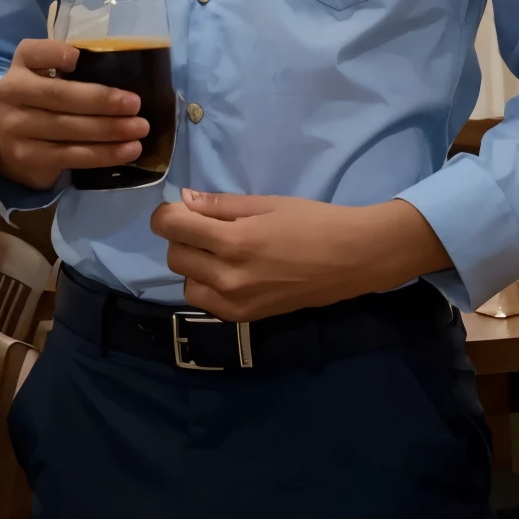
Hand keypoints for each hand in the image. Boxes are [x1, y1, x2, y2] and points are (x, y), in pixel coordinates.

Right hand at [0, 38, 146, 190]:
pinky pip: (71, 155)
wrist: (12, 142)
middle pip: (59, 95)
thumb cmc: (43, 100)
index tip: (78, 57)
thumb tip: (122, 69)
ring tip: (139, 129)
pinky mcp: (28, 157)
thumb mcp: (47, 76)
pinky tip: (128, 150)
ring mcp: (16, 128)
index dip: (55, 53)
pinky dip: (104, 153)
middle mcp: (12, 93)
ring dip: (109, 129)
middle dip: (101, 100)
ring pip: (68, 128)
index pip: (32, 53)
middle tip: (135, 104)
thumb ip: (72, 70)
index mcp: (21, 66)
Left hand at [149, 191, 448, 320]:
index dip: (167, 213)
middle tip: (206, 226)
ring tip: (219, 251)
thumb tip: (184, 200)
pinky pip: (206, 302)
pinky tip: (228, 272)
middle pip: (174, 255)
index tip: (178, 208)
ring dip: (193, 264)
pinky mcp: (245, 318)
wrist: (351, 259)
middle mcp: (228, 277)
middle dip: (182, 237)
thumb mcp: (266, 204)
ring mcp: (236, 302)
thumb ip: (221, 206)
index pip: (172, 227)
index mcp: (234, 242)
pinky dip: (207, 285)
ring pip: (186, 282)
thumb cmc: (312, 222)